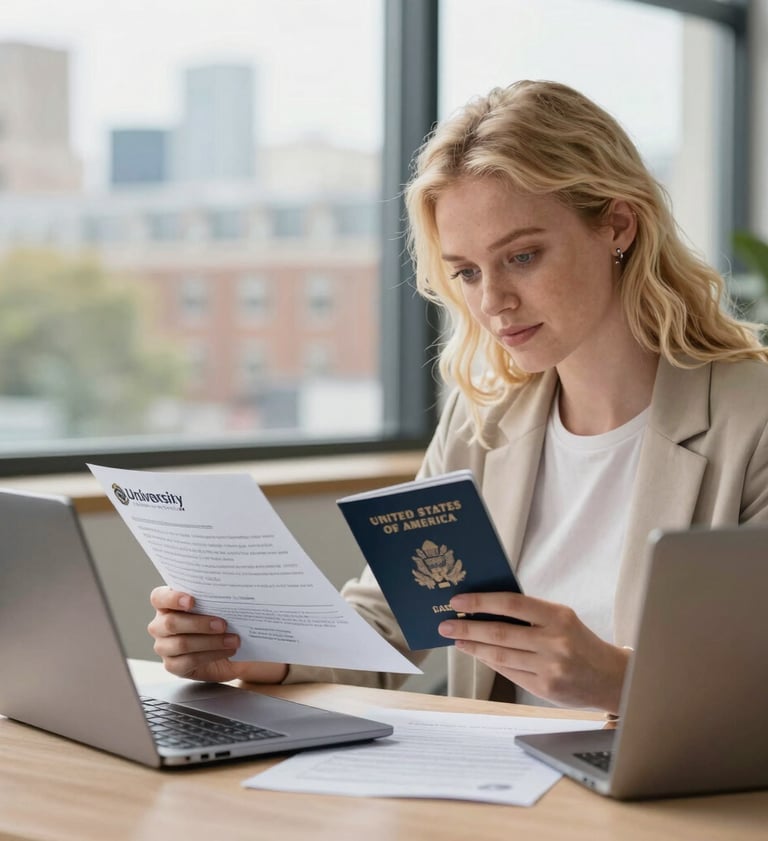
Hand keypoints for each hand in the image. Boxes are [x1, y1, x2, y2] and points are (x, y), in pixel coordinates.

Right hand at [147, 586, 287, 684]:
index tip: (192, 601)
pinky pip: (188, 661)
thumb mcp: (217, 604)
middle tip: (223, 624)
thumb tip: (231, 585)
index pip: (159, 598)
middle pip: (171, 623)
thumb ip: (214, 595)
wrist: (229, 646)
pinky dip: (211, 655)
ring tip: (233, 639)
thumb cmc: (220, 618)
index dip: (172, 598)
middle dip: (199, 623)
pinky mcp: (173, 665)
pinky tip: (228, 651)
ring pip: (182, 644)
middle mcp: (160, 625)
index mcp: (166, 604)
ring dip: (211, 642)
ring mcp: (164, 646)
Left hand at [438, 592, 629, 712]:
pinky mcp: (545, 689)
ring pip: (500, 656)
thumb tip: (485, 609)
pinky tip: (478, 654)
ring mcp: (550, 668)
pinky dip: (490, 662)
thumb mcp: (561, 619)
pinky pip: (509, 673)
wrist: (613, 678)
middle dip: (467, 628)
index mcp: (559, 616)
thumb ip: (529, 615)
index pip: (512, 604)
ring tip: (456, 639)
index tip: (458, 600)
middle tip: (445, 624)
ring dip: (473, 647)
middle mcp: (555, 642)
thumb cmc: (580, 642)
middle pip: (500, 633)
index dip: (481, 601)